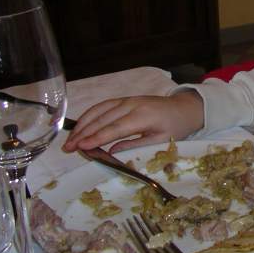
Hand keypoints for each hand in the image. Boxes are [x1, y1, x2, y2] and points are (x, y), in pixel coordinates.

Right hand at [62, 90, 203, 153]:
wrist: (185, 107)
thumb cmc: (176, 126)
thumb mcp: (161, 140)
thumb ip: (135, 145)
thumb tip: (111, 153)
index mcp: (143, 116)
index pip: (115, 128)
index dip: (97, 137)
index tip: (81, 147)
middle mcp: (132, 105)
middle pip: (103, 119)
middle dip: (83, 133)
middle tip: (68, 148)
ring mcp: (127, 100)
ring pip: (99, 110)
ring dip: (82, 124)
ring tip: (70, 139)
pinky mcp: (124, 99)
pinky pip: (103, 106)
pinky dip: (89, 115)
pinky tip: (80, 126)